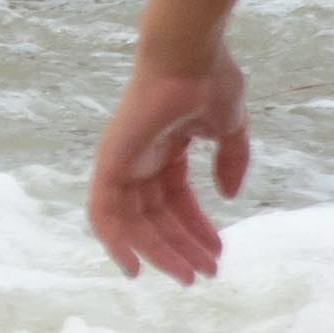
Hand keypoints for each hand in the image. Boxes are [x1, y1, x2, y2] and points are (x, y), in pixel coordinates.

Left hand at [87, 42, 248, 284]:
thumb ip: (230, 160)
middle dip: (181, 247)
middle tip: (207, 274)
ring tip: (191, 275)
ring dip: (160, 251)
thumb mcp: (228, 129)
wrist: (190, 56)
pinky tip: (134, 268)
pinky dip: (114, 241)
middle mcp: (139, 157)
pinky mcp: (111, 160)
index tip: (217, 255)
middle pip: (155, 215)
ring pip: (134, 221)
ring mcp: (123, 159)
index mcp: (163, 148)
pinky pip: (103, 210)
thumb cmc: (209, 81)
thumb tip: (228, 195)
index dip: (195, 229)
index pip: (175, 200)